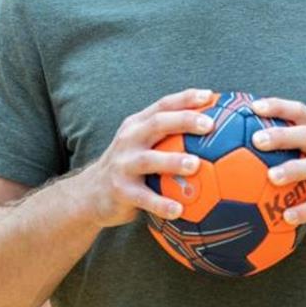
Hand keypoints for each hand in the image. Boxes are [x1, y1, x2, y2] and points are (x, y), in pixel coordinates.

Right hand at [84, 88, 215, 227]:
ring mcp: (122, 165)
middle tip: (209, 125)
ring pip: (149, 160)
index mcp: (137, 125)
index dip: (186, 98)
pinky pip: (143, 198)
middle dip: (183, 121)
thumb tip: (215, 131)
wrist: (90, 194)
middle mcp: (129, 140)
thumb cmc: (130, 167)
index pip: (163, 105)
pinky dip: (161, 203)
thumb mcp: (142, 145)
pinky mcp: (120, 190)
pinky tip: (179, 210)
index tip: (210, 96)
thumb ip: (169, 138)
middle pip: (157, 124)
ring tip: (195, 165)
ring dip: (172, 161)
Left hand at [251, 97, 305, 225]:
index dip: (278, 107)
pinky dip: (304, 210)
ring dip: (293, 170)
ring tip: (271, 177)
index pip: (300, 111)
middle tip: (257, 140)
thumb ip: (290, 134)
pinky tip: (286, 216)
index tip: (254, 107)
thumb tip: (244, 128)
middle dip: (282, 136)